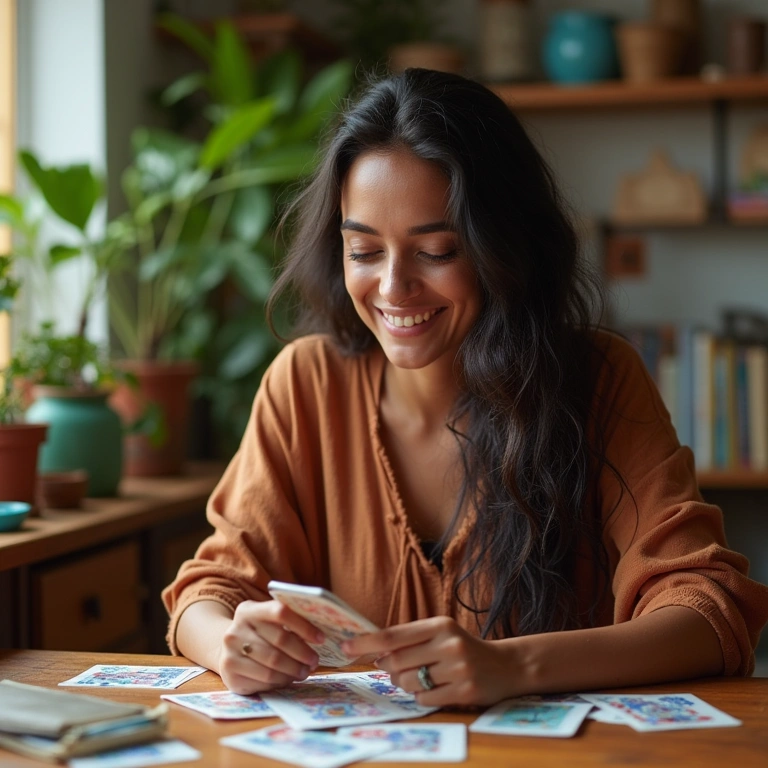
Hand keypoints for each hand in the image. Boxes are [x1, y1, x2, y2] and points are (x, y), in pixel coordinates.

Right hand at [218, 599, 324, 694]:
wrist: (227, 651)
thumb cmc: (258, 635)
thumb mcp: (267, 622)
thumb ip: (288, 622)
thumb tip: (320, 635)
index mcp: (248, 610)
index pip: (280, 611)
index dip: (303, 625)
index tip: (321, 638)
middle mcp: (236, 629)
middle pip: (279, 640)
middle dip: (302, 653)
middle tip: (315, 661)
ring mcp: (230, 652)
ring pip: (272, 665)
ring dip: (293, 670)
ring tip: (304, 672)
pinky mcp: (230, 673)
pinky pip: (263, 681)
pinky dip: (280, 682)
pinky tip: (287, 679)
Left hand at [341, 617, 517, 706]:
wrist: (506, 665)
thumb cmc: (464, 648)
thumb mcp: (441, 634)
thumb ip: (411, 640)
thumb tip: (374, 654)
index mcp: (440, 625)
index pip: (394, 635)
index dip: (366, 642)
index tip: (345, 646)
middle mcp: (449, 644)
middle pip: (397, 661)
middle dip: (390, 668)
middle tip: (397, 668)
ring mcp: (457, 669)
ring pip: (409, 682)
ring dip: (406, 684)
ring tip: (421, 677)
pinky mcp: (464, 691)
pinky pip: (425, 699)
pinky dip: (423, 697)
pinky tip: (437, 689)